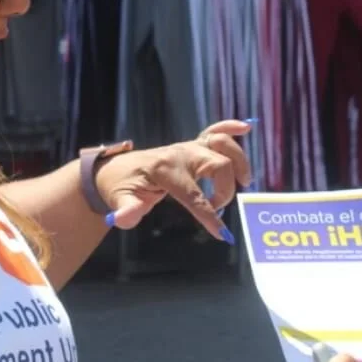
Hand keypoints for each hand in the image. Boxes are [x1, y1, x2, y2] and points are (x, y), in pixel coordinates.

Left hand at [94, 119, 254, 242]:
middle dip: (226, 189)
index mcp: (165, 169)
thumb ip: (125, 210)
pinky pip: (215, 131)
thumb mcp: (119, 200)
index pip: (193, 194)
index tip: (222, 234)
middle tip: (218, 208)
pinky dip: (231, 127)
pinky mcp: (192, 146)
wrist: (116, 168)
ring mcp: (188, 147)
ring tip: (244, 181)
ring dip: (239, 161)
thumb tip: (124, 219)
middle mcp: (180, 154)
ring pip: (222, 144)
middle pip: (219, 164)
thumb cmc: (119, 186)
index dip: (209, 215)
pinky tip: (246, 127)